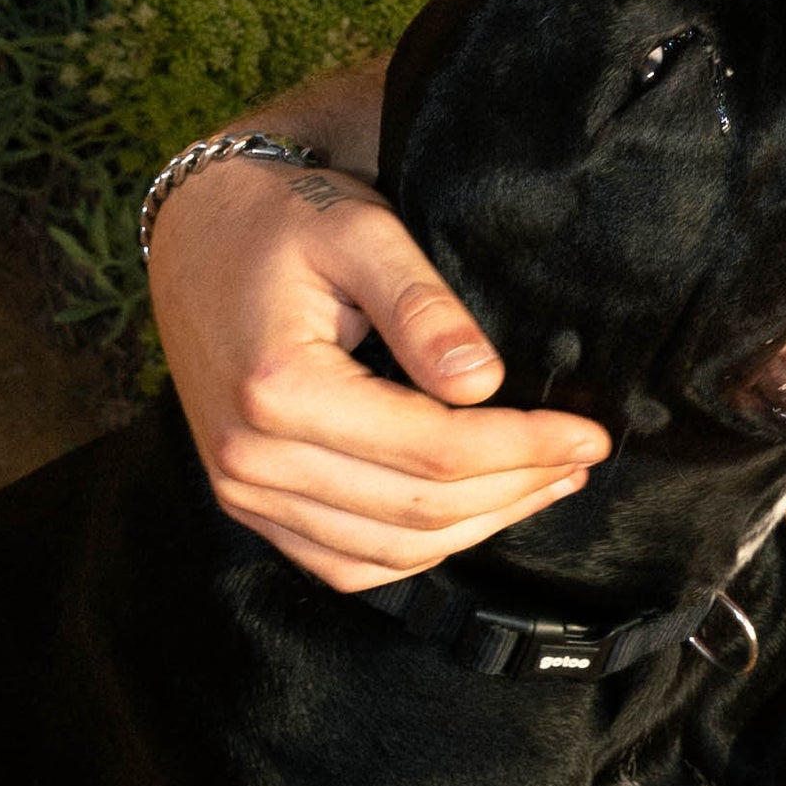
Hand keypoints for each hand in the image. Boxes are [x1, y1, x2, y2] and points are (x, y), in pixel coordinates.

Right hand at [147, 144, 608, 591]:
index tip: (589, 433)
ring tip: (544, 483)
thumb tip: (484, 384)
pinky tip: (473, 513)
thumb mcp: (359, 230)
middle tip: (580, 458)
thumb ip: (422, 306)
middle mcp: (250, 458)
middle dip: (515, 488)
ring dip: (478, 527)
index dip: (523, 447)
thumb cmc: (281, 221)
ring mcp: (243, 491)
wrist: (197, 235)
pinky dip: (417, 551)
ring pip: (388, 552)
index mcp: (278, 389)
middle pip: (417, 511)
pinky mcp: (249, 504)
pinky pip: (345, 564)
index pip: (432, 449)